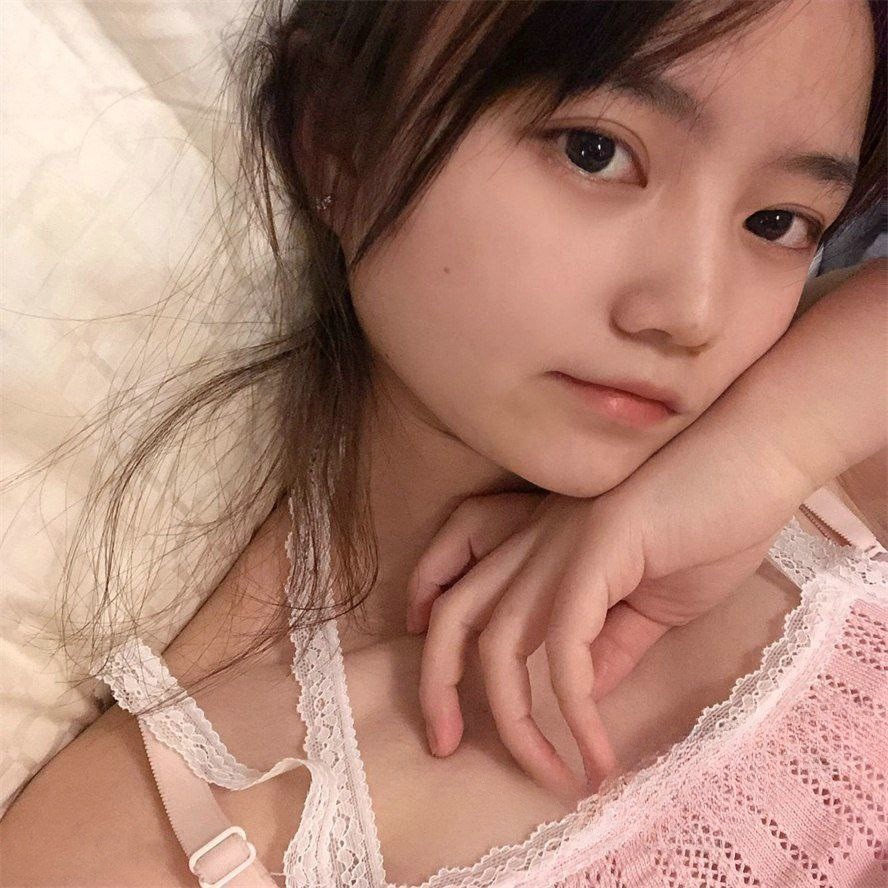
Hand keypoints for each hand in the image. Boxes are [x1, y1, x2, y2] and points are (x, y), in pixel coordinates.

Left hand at [405, 432, 809, 800]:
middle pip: (455, 610)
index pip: (459, 559)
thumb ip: (609, 643)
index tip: (429, 653)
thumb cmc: (705, 522)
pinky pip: (567, 643)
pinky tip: (598, 754)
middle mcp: (536, 537)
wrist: (755, 462)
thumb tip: (580, 694)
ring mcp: (562, 542)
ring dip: (513, 721)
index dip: (428, 597)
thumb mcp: (649, 598)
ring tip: (546, 775)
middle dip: (436, 682)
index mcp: (540, 537)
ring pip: (499, 639)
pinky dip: (574, 709)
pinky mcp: (599, 551)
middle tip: (445, 743)